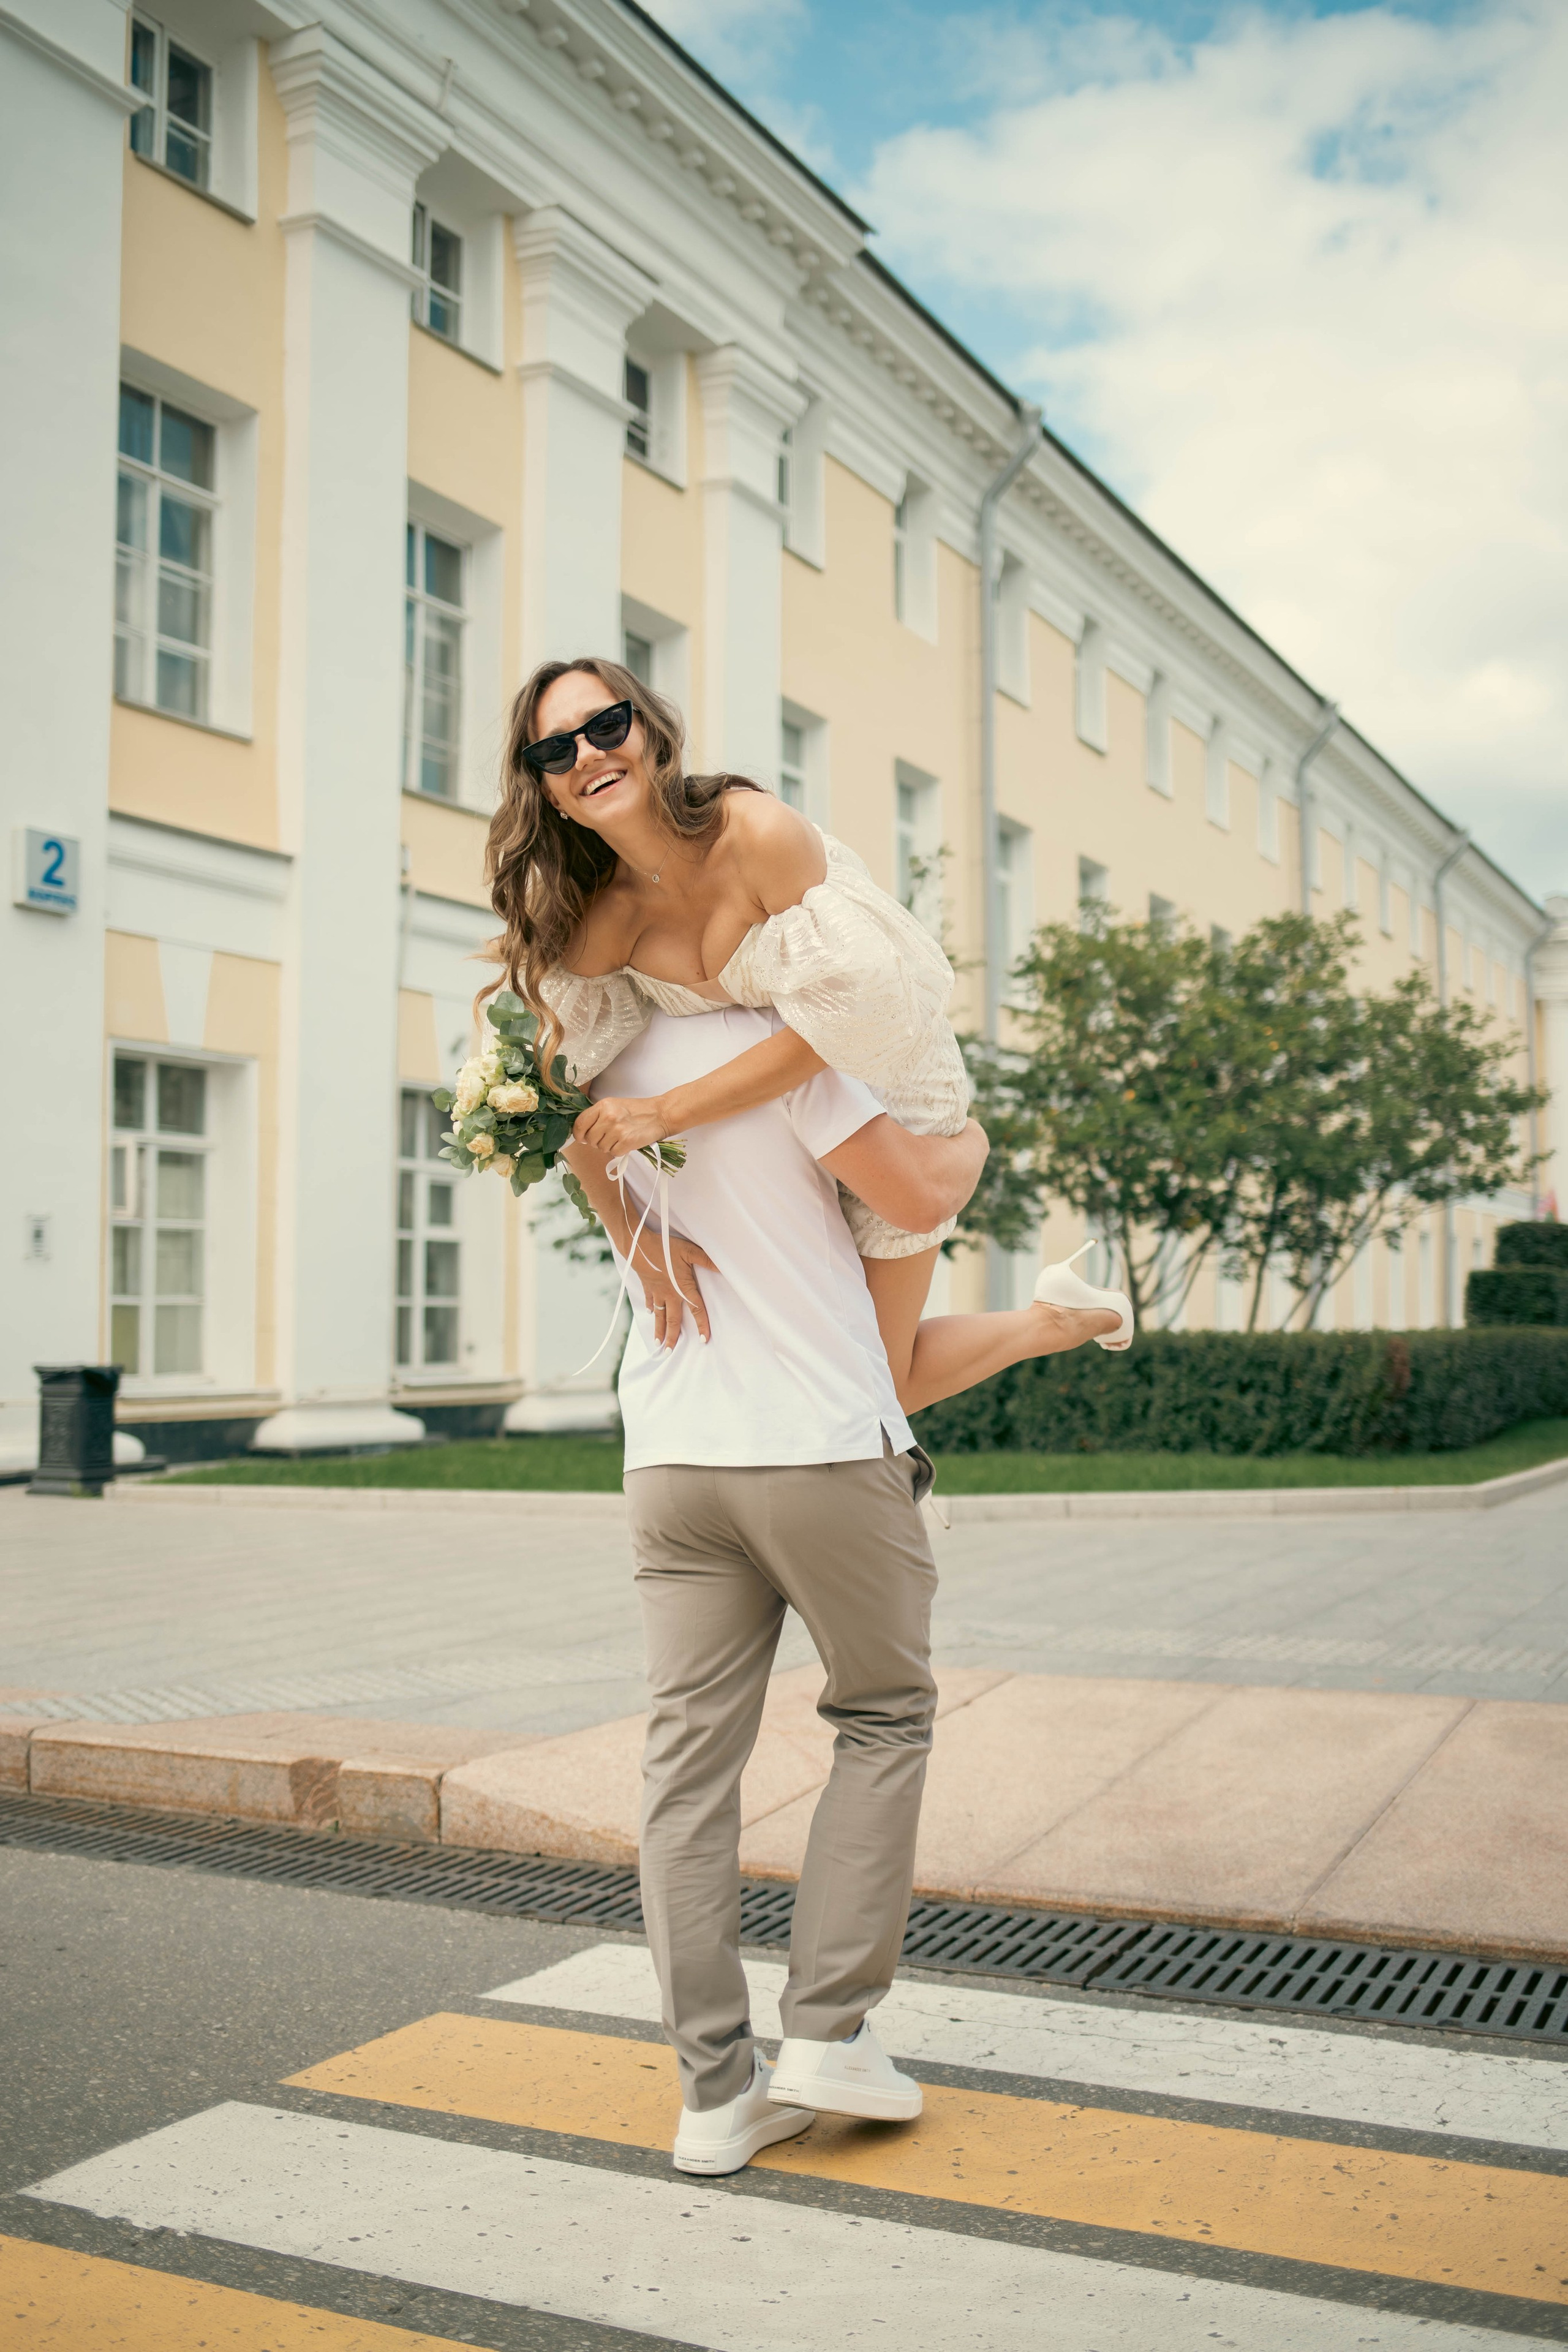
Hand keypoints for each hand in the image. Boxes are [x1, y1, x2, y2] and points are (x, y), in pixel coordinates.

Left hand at [574, 1095, 669, 1156]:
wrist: (660, 1115)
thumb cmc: (636, 1110)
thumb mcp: (614, 1105)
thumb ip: (597, 1116)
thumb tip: (582, 1134)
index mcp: (603, 1105)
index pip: (580, 1123)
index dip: (578, 1134)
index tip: (582, 1137)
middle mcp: (609, 1117)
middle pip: (589, 1139)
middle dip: (596, 1141)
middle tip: (608, 1136)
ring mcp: (618, 1130)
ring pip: (601, 1148)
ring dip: (608, 1146)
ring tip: (620, 1136)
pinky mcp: (626, 1142)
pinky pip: (613, 1153)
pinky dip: (618, 1150)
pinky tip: (626, 1142)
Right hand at [632, 1232, 715, 1348]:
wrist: (637, 1246)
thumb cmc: (665, 1248)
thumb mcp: (689, 1251)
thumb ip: (707, 1260)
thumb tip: (725, 1267)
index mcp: (682, 1288)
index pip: (696, 1310)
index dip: (701, 1325)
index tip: (703, 1340)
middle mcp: (669, 1294)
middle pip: (672, 1320)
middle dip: (672, 1337)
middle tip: (669, 1352)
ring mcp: (656, 1291)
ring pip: (659, 1315)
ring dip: (659, 1330)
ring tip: (658, 1343)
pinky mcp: (647, 1285)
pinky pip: (649, 1300)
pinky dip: (649, 1308)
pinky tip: (649, 1313)